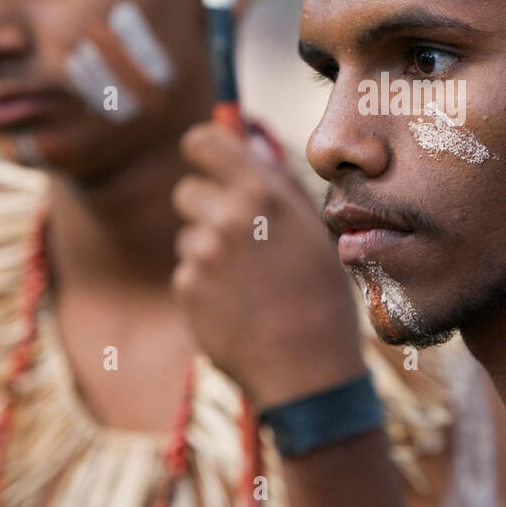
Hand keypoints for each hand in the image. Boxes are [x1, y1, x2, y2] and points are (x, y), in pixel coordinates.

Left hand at [171, 122, 364, 407]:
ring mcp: (203, 252)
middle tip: (236, 239)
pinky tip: (236, 305)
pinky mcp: (187, 285)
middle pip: (186, 190)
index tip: (210, 165)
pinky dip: (204, 285)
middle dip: (205, 209)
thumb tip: (247, 142)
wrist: (308, 365)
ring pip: (187, 235)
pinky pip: (186, 271)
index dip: (204, 152)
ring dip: (207, 251)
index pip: (203, 141)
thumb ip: (276, 183)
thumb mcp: (312, 229)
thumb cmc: (319, 293)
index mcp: (264, 192)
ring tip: (246, 281)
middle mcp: (229, 215)